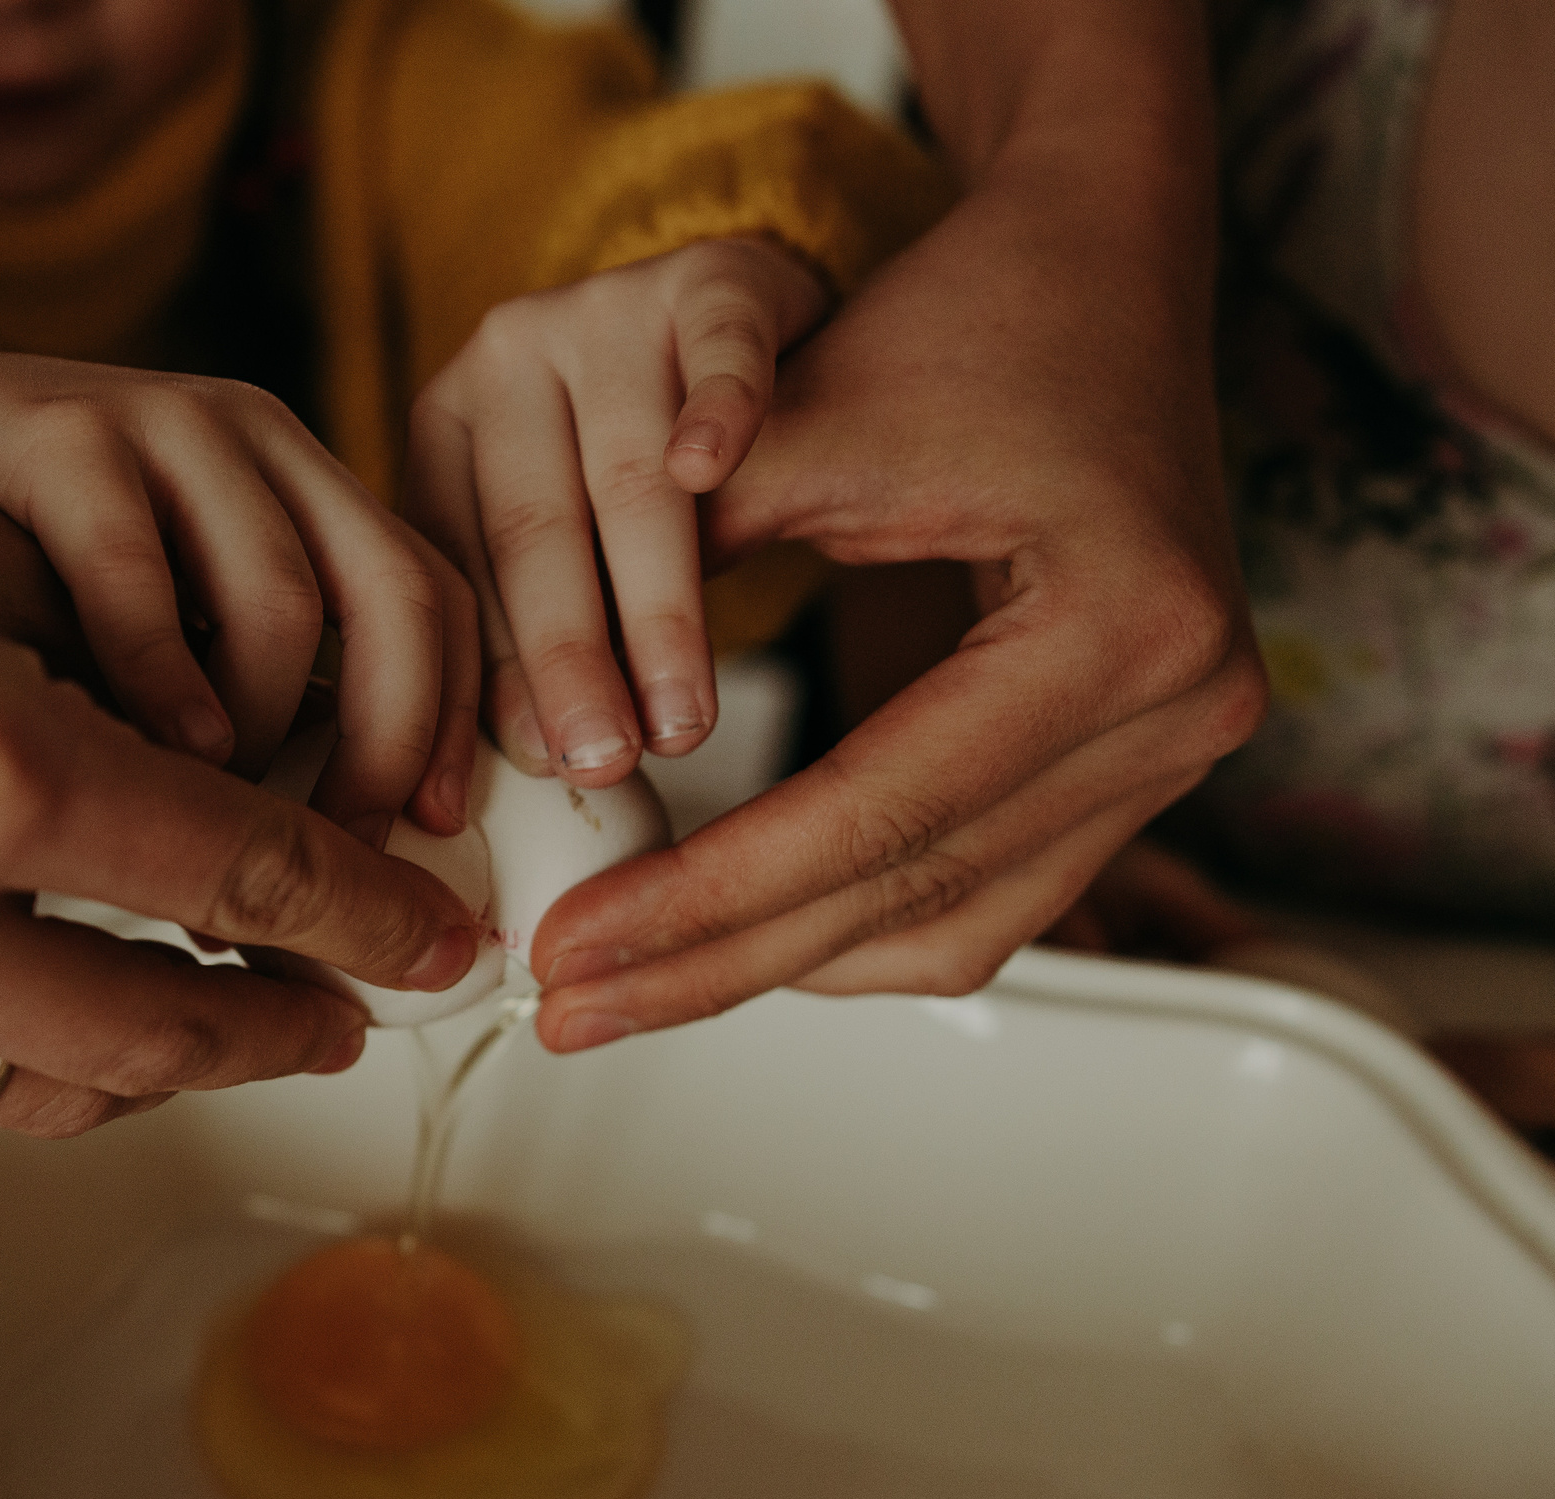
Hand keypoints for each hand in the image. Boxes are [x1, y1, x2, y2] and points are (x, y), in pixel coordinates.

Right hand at [0, 125, 485, 1134]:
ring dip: (156, 1066)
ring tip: (220, 1025)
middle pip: (163, 1032)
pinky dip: (15, 1054)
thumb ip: (94, 679)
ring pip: (40, 1089)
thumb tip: (195, 769)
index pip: (245, 881)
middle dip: (284, 1026)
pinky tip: (50, 1007)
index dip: (368, 913)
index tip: (436, 937)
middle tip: (350, 1005)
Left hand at [403, 237, 829, 784]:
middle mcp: (505, 359)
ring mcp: (604, 308)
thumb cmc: (637, 463)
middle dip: (570, 661)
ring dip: (656, 606)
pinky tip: (710, 471)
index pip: (464, 569)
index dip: (497, 679)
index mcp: (446, 429)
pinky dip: (716, 411)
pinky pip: (718, 352)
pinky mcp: (709, 278)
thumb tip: (542, 765)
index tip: (540, 770)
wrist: (737, 322)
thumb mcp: (567, 536)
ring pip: (625, 472)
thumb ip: (542, 628)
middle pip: (534, 530)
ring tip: (683, 712)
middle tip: (604, 759)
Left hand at [524, 45, 1268, 1050]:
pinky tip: (736, 937)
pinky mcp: (1132, 762)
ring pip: (954, 929)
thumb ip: (676, 563)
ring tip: (629, 985)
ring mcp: (1173, 750)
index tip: (571, 944)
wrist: (1101, 268)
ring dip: (786, 967)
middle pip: (911, 896)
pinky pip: (983, 892)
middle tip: (570, 1003)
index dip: (705, 896)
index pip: (873, 812)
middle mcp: (1178, 709)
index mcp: (1118, 625)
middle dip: (719, 963)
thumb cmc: (970, 316)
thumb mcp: (805, 422)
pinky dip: (854, 923)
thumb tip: (548, 732)